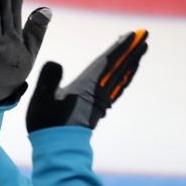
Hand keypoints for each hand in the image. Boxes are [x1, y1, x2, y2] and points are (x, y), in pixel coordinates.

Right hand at [26, 29, 148, 131]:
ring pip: (121, 77)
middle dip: (131, 50)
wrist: (57, 150)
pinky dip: (125, 77)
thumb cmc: (47, 124)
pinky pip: (117, 88)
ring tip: (140, 50)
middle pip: (119, 67)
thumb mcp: (42, 100)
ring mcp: (100, 102)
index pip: (107, 63)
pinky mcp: (99, 109)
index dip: (120, 48)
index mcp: (86, 87)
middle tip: (144, 34)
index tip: (133, 35)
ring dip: (131, 62)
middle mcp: (98, 93)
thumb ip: (48, 79)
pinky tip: (126, 74)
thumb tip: (55, 62)